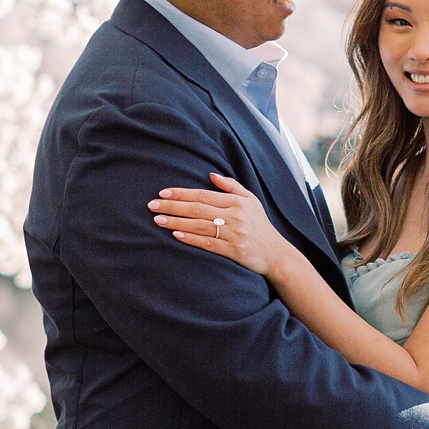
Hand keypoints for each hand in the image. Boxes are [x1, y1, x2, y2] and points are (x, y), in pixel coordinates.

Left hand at [150, 173, 294, 280]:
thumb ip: (231, 186)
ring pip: (199, 225)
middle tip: (152, 205)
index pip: (203, 195)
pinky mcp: (233, 251)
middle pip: (198, 209)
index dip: (182, 193)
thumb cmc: (260, 225)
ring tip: (158, 219)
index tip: (163, 193)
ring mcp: (234, 234)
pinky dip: (191, 238)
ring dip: (176, 222)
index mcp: (237, 202)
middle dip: (173, 206)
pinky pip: (208, 243)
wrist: (276, 253)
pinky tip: (176, 235)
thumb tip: (210, 174)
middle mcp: (235, 216)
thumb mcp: (250, 200)